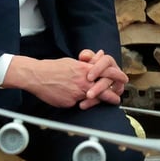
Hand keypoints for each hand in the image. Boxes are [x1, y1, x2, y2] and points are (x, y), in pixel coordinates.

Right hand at [2, 51, 126, 109]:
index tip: (122, 80)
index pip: (107, 73)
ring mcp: (77, 94)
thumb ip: (87, 63)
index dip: (117, 77)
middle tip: (117, 99)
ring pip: (92, 99)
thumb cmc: (53, 68)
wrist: (37, 76)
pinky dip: (77, 102)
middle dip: (112, 96)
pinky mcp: (70, 102)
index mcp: (86, 70)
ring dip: (98, 101)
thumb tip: (99, 57)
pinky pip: (77, 104)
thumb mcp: (73, 62)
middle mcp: (84, 82)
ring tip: (102, 103)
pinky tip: (71, 99)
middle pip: (104, 90)